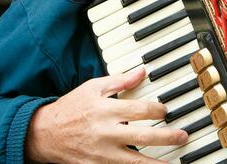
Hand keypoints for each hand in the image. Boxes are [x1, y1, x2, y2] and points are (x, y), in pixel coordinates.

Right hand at [25, 67, 187, 162]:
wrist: (44, 134)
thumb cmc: (70, 108)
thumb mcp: (93, 87)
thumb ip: (120, 80)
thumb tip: (142, 71)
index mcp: (106, 109)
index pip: (140, 110)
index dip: (157, 110)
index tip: (166, 111)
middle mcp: (106, 132)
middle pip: (143, 136)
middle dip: (167, 137)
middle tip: (182, 136)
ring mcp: (103, 153)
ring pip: (135, 161)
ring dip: (157, 163)